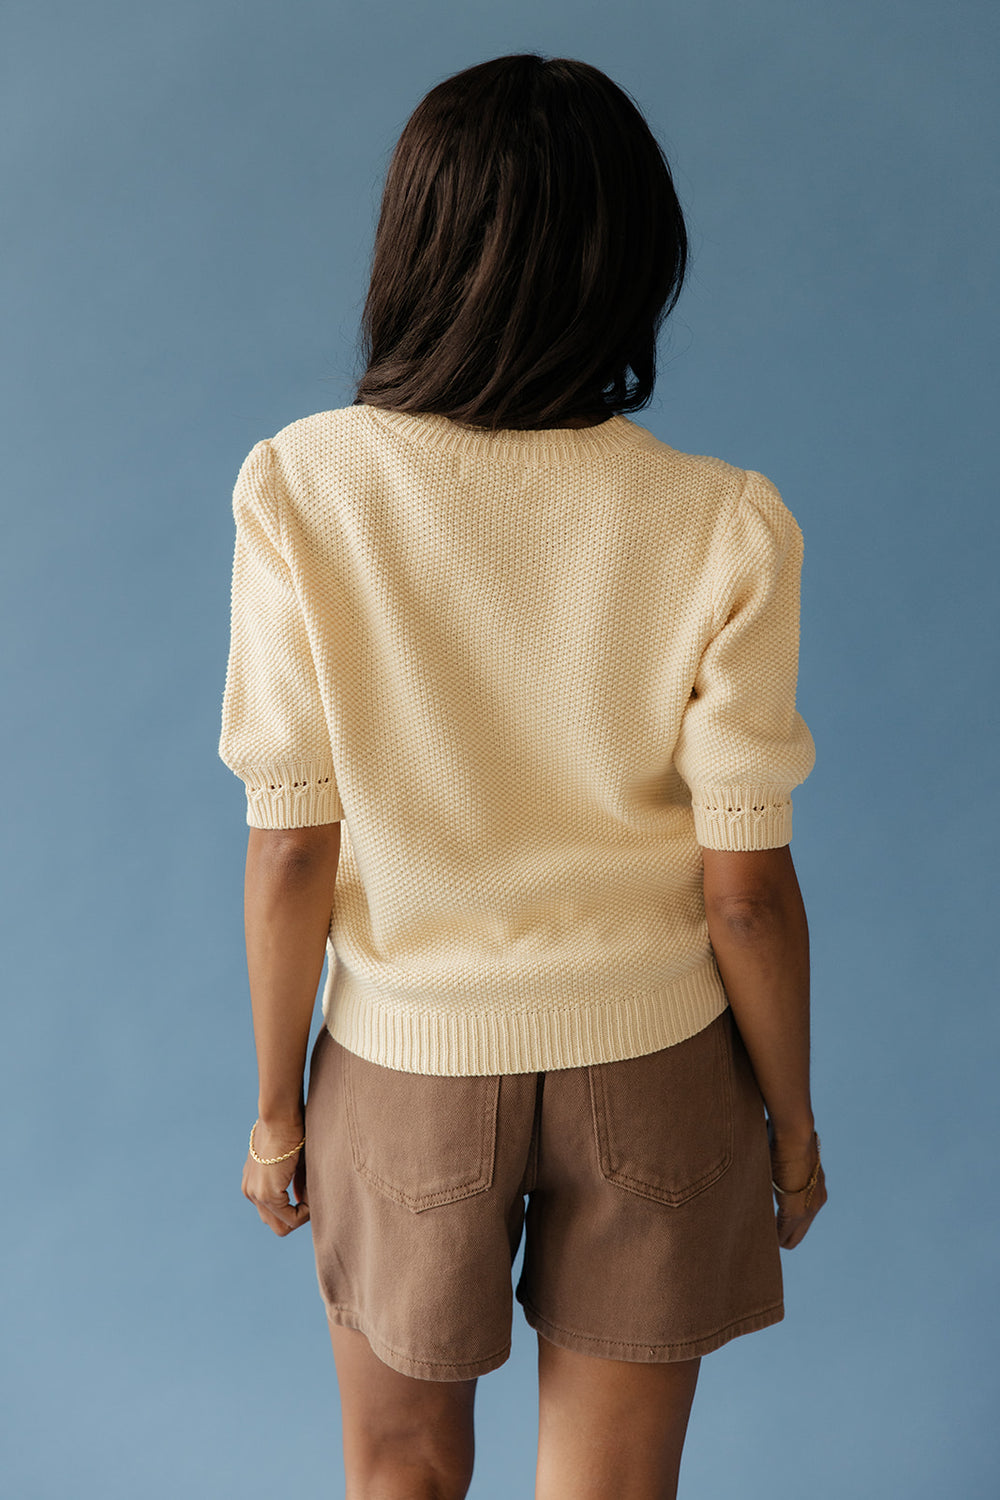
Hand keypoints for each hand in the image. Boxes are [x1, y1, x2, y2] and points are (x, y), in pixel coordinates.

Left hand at [241, 1118, 309, 1235]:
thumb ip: (295, 1184)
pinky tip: (313, 1194)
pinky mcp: (267, 1195)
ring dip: (302, 1215)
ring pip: (282, 1226)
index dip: (296, 1208)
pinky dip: (306, 1211)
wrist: (280, 1116)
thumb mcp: (291, 1162)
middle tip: (313, 1199)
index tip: (311, 1192)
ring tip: (314, 1195)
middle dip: (297, 1216)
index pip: (274, 1211)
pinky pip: (291, 1218)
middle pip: (276, 1224)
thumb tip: (304, 1201)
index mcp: (253, 1184)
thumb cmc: (289, 1130)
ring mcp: (257, 1196)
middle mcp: (251, 1193)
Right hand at [767, 1121, 826, 1249]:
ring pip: (792, 1237)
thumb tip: (764, 1148)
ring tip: (758, 1231)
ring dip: (775, 1235)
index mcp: (816, 1187)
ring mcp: (809, 1208)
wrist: (795, 1132)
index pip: (802, 1217)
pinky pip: (783, 1234)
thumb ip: (780, 1163)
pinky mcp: (796, 1211)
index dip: (784, 1221)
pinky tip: (759, 1232)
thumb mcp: (785, 1154)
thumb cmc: (786, 1135)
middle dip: (780, 1235)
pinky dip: (772, 1235)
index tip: (768, 1218)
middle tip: (761, 1231)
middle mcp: (817, 1201)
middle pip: (797, 1234)